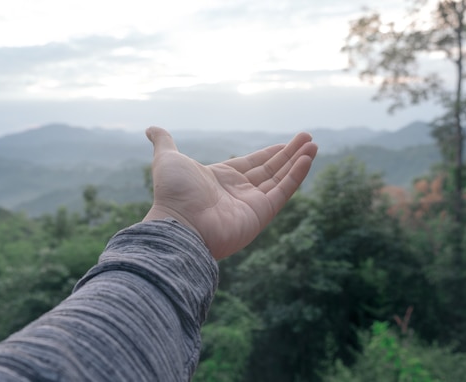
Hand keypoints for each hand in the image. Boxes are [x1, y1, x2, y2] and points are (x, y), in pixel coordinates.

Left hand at [142, 127, 317, 259]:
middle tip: (308, 139)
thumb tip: (151, 128)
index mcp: (222, 178)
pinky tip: (307, 159)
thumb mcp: (168, 159)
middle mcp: (239, 191)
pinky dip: (296, 176)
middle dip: (290, 154)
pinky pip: (282, 192)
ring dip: (298, 162)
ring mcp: (251, 204)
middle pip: (270, 169)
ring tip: (314, 145)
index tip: (289, 143)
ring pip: (280, 179)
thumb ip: (165, 141)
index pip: (253, 163)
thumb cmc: (173, 194)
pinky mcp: (261, 214)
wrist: (179, 224)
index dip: (271, 153)